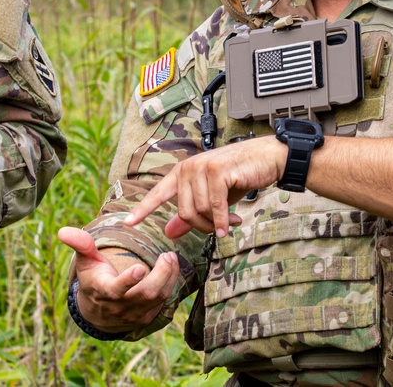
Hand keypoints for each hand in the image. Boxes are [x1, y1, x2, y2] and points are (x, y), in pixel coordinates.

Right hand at [57, 226, 178, 332]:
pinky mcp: (147, 316)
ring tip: (172, 257)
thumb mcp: (85, 261)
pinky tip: (172, 268)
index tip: (140, 268)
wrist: (98, 311)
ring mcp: (135, 314)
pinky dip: (170, 284)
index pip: (117, 290)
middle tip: (168, 255)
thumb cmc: (93, 278)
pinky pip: (163, 302)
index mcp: (104, 291)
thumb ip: (80, 245)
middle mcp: (120, 306)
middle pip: (145, 294)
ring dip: (169, 277)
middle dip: (160, 275)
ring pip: (157, 298)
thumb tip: (62, 231)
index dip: (128, 281)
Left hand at [125, 136, 285, 238]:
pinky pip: (213, 205)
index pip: (158, 194)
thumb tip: (169, 232)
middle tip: (219, 229)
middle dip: (202, 226)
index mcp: (181, 172)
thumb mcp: (212, 198)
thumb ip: (190, 214)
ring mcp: (201, 167)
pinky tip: (230, 226)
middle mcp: (188, 168)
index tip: (127, 223)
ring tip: (231, 222)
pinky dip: (222, 220)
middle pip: (184, 212)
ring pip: (199, 210)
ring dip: (216, 223)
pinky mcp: (217, 171)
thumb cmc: (238, 177)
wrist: (266, 158)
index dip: (142, 209)